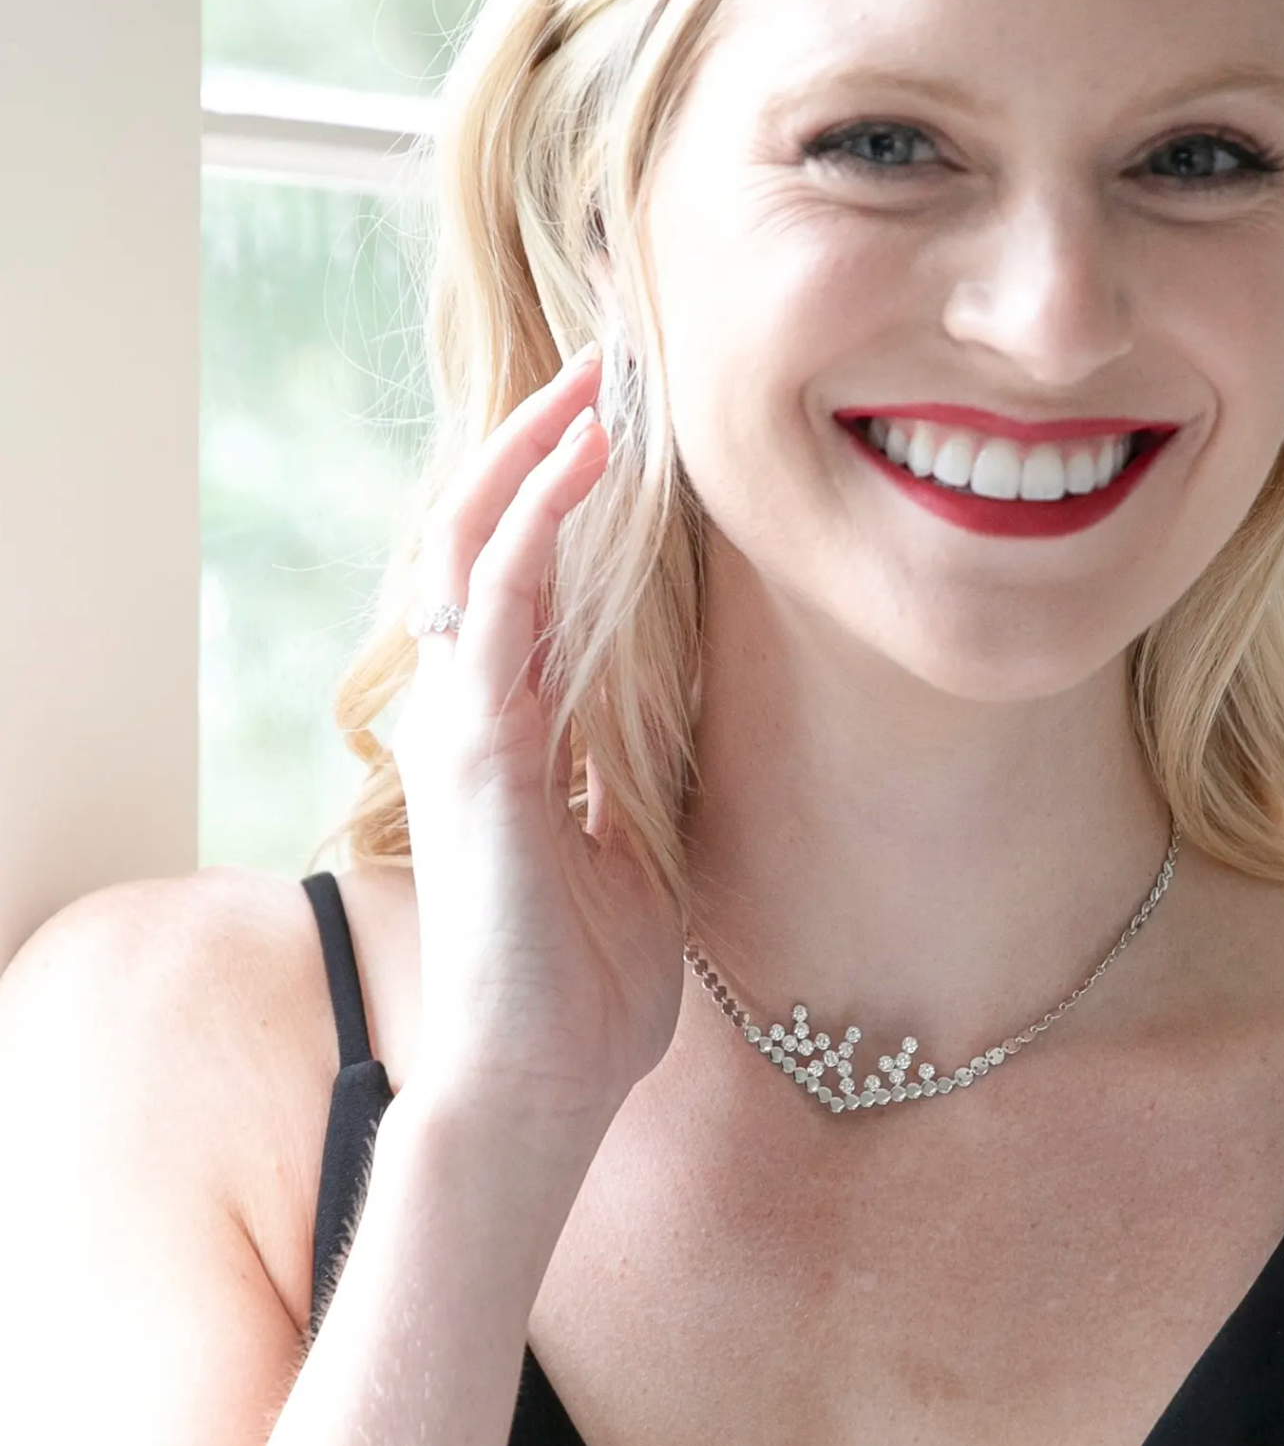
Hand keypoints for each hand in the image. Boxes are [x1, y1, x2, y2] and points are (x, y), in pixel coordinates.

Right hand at [389, 344, 683, 1166]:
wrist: (546, 1084)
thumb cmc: (588, 984)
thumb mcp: (631, 847)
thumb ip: (627, 769)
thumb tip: (659, 714)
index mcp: (513, 731)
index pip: (528, 578)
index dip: (566, 493)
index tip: (631, 424)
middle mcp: (473, 710)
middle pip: (489, 534)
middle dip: (542, 441)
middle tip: (612, 361)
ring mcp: (461, 724)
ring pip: (476, 543)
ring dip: (535, 450)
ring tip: (600, 374)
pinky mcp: (473, 749)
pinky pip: (499, 602)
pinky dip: (537, 519)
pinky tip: (586, 457)